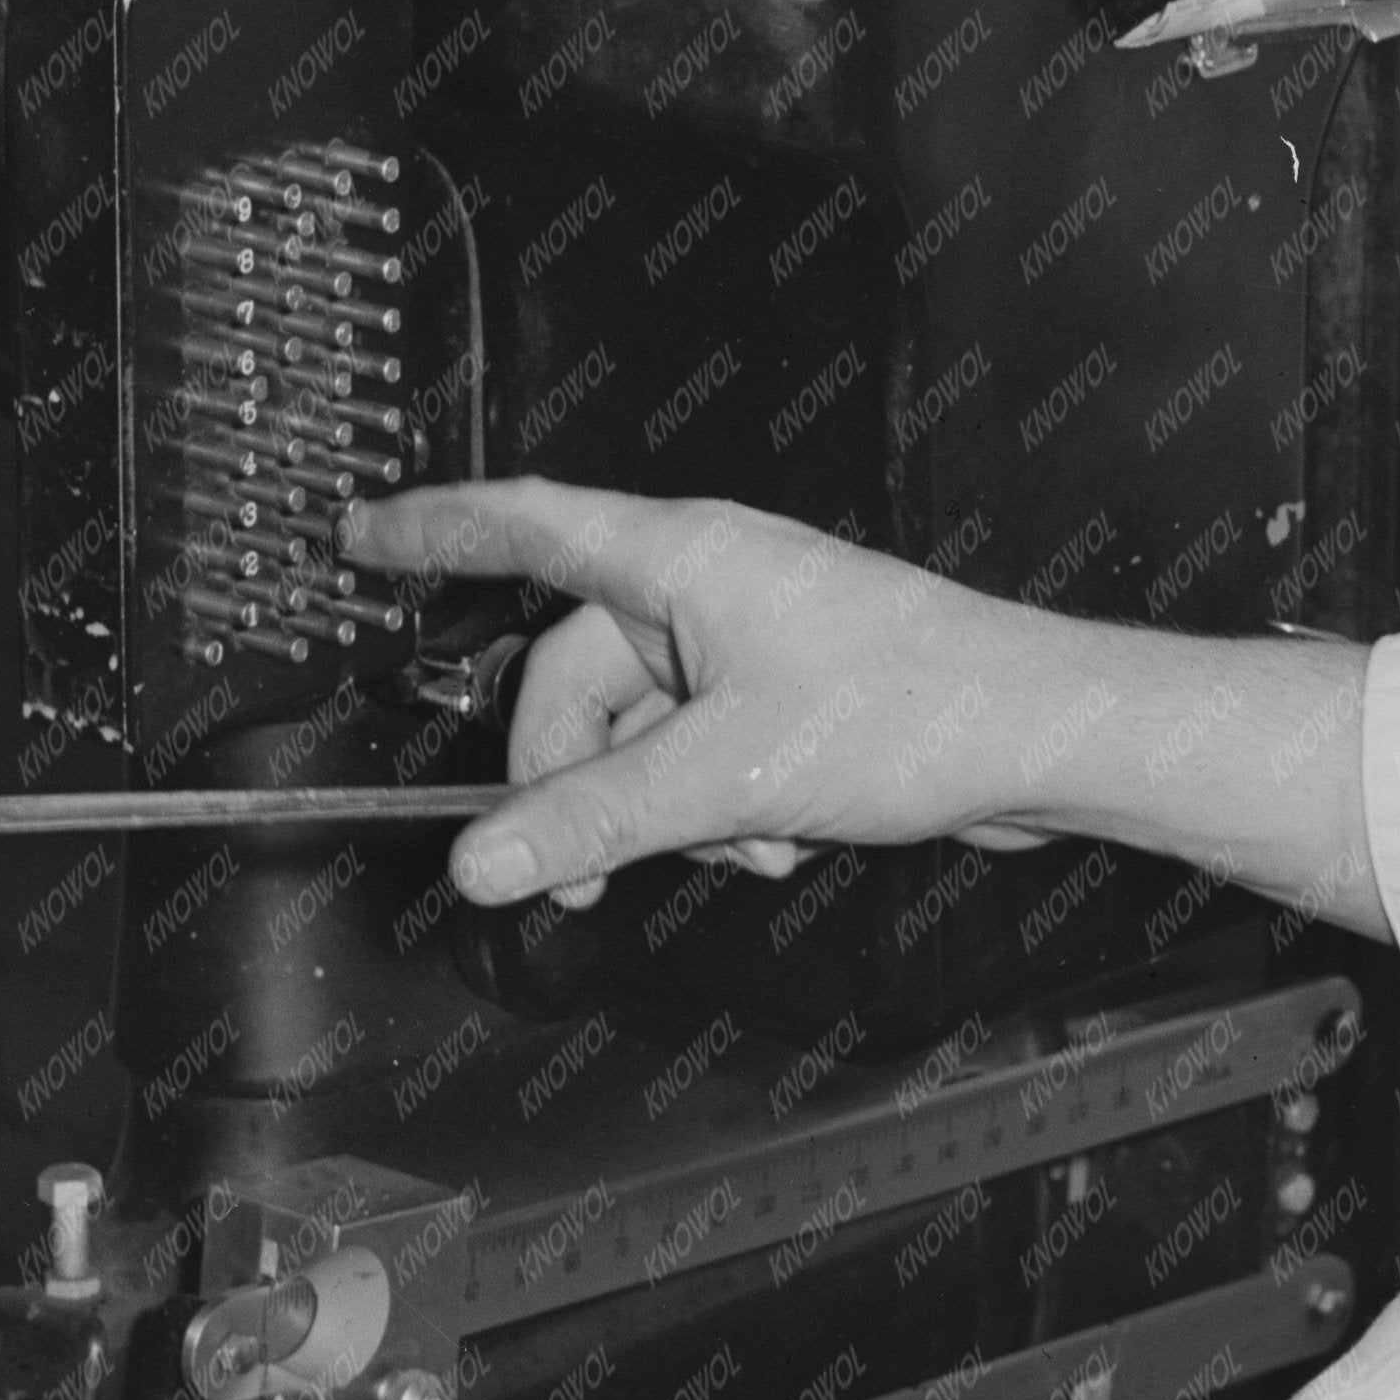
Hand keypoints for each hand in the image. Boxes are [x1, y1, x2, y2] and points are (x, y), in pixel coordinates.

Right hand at [344, 477, 1055, 910]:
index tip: (360, 537)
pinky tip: (779, 836)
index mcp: (683, 558)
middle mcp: (709, 586)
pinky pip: (698, 755)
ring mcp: (749, 642)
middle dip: (571, 779)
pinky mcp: (785, 697)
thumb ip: (594, 818)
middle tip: (567, 872)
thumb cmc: (914, 708)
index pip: (525, 527)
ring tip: (737, 840)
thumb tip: (486, 855)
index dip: (434, 532)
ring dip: (663, 808)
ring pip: (640, 731)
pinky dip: (718, 808)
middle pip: (575, 675)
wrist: (1039, 737)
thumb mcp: (725, 775)